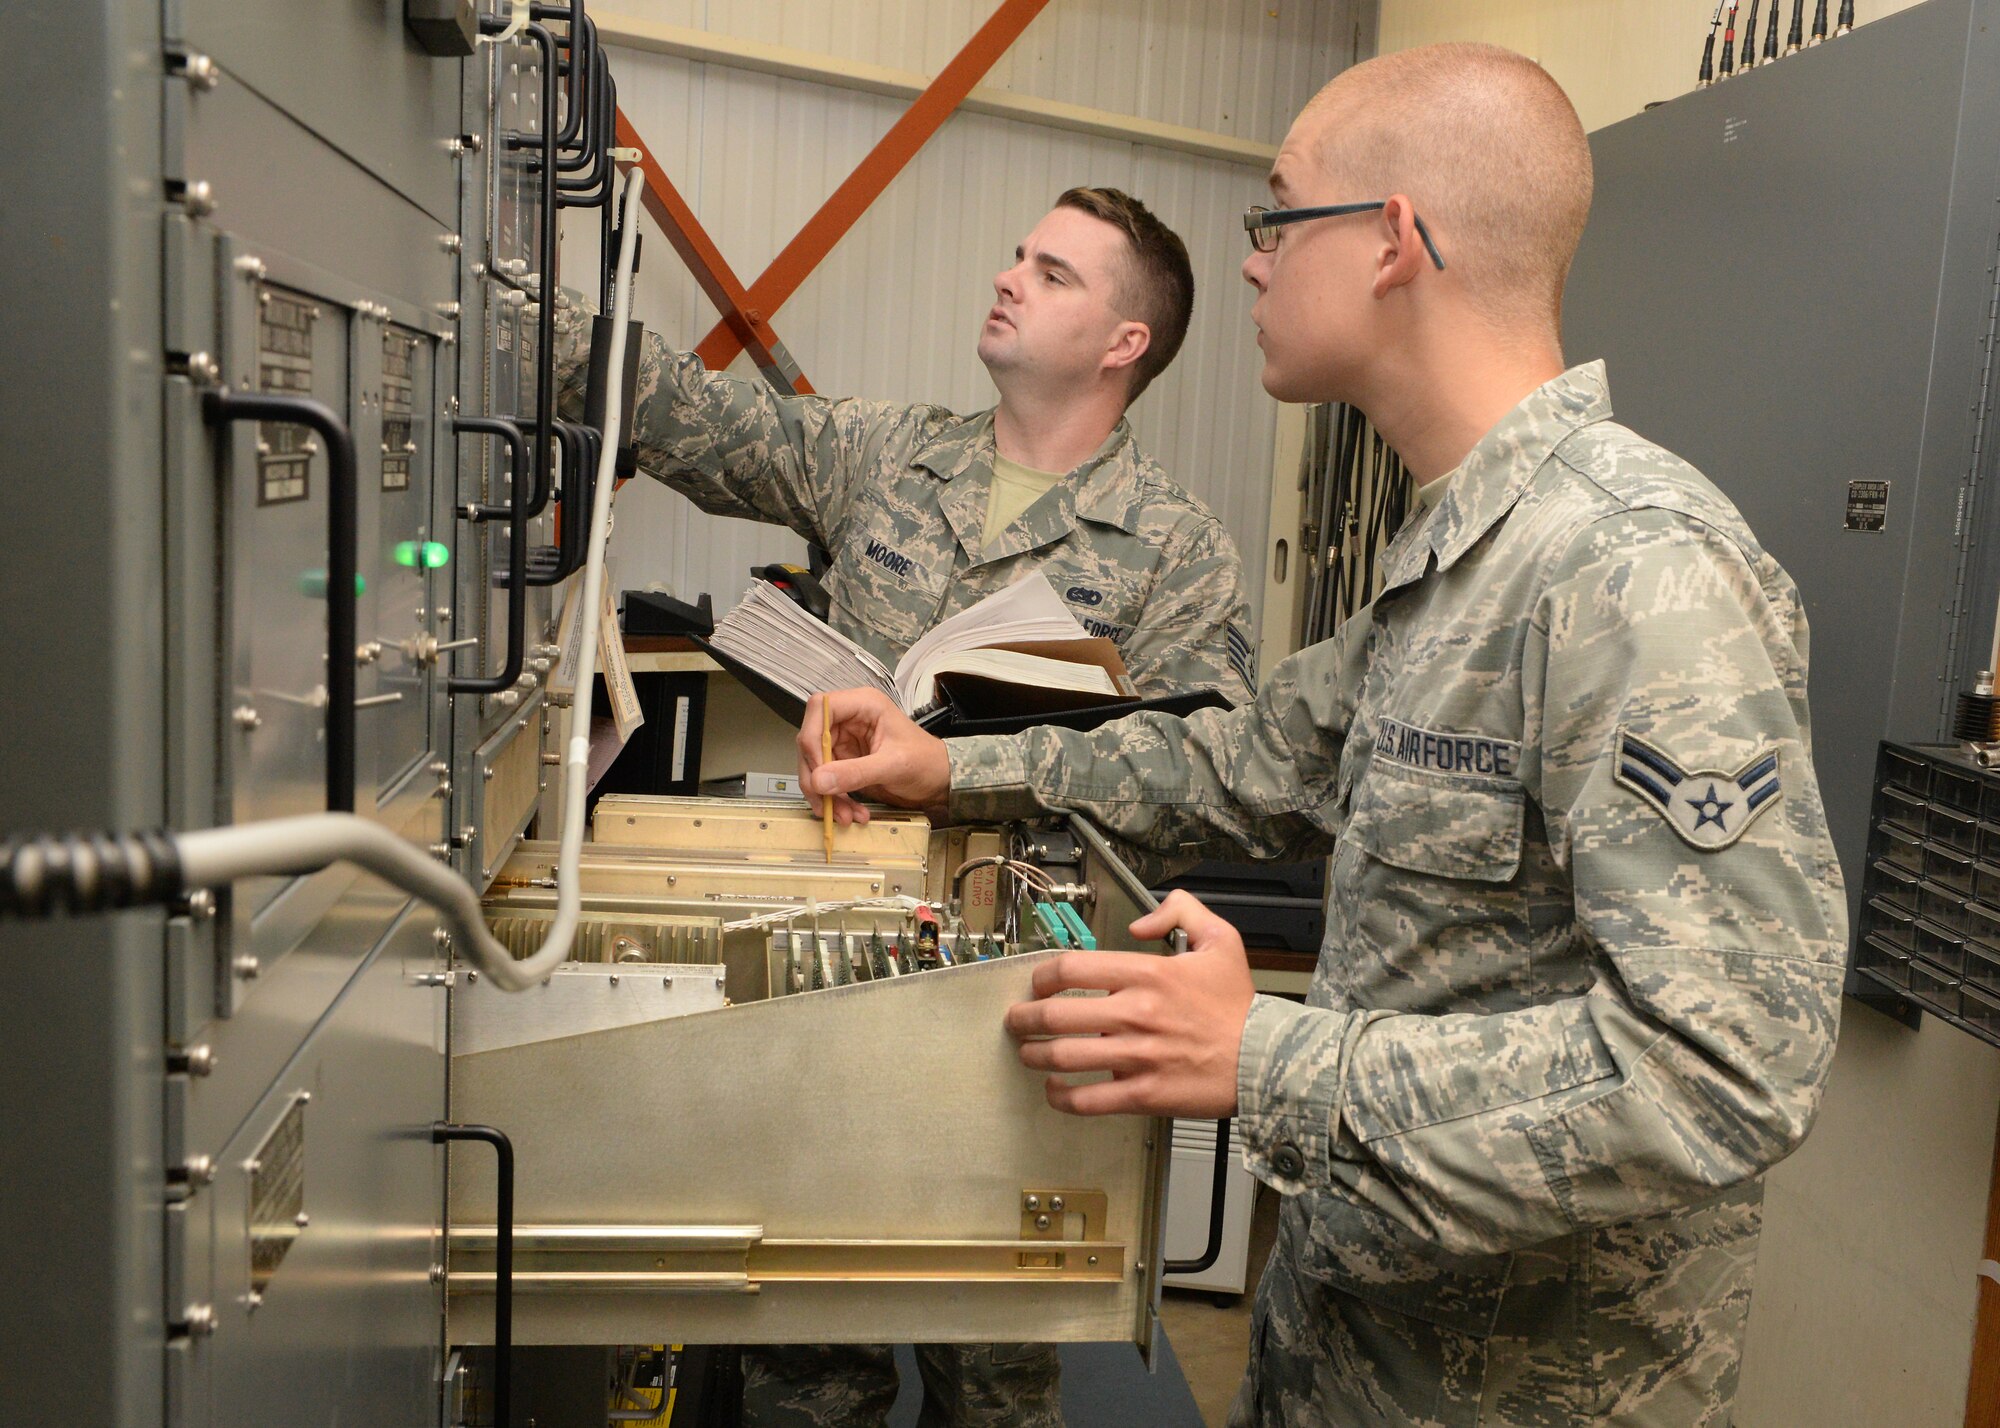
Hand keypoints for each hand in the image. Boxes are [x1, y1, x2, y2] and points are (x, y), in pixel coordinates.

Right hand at [798, 688, 951, 823]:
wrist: (939, 782)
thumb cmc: (926, 762)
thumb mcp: (893, 766)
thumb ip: (855, 772)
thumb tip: (819, 780)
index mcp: (864, 705)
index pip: (821, 708)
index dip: (812, 738)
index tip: (818, 770)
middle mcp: (849, 719)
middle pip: (811, 740)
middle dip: (817, 776)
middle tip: (826, 803)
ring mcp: (845, 741)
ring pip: (816, 765)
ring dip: (824, 794)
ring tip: (844, 815)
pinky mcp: (844, 762)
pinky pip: (826, 780)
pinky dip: (833, 800)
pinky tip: (849, 812)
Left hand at [1003, 890, 1254, 1117]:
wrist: (1267, 1058)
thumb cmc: (1240, 1005)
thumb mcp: (1220, 938)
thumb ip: (1180, 911)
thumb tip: (1139, 922)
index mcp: (1148, 975)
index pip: (1072, 969)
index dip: (1042, 976)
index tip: (1037, 984)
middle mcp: (1136, 1014)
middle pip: (1056, 1015)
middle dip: (1025, 1018)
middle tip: (1016, 1021)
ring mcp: (1137, 1056)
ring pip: (1064, 1057)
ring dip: (1034, 1056)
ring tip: (1027, 1054)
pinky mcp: (1144, 1094)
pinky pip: (1088, 1100)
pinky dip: (1061, 1097)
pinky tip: (1054, 1092)